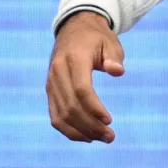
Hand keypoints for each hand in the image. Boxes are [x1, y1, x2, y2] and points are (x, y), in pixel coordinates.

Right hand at [46, 10, 124, 142]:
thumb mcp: (110, 41)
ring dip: (81, 132)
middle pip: (71, 106)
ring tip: (101, 138)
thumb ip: (114, 57)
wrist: (74, 28)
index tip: (109, 120)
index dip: (94, 108)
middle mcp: (58, 71)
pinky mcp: (50, 90)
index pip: (81, 89)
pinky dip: (68, 130)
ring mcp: (51, 82)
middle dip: (90, 125)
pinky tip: (86, 136)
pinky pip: (55, 116)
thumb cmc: (97, 37)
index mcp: (74, 58)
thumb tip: (118, 71)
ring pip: (61, 115)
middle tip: (110, 136)